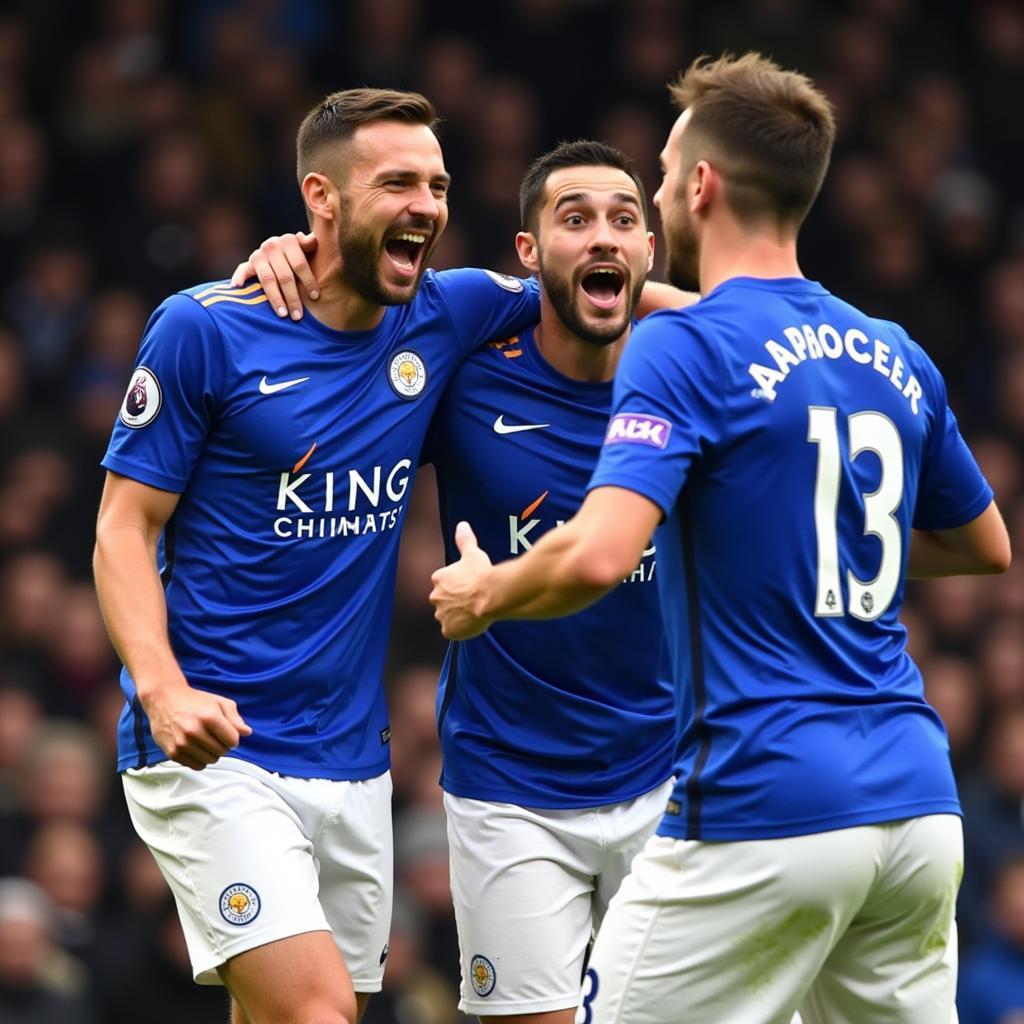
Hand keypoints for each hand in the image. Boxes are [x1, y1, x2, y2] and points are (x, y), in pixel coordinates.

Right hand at [141, 680, 252, 770]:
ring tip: (205, 741)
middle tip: (215, 736)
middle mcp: (194, 731)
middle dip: (223, 745)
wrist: (163, 698)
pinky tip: (196, 748)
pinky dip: (200, 760)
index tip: (227, 732)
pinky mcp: (173, 752)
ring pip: (210, 760)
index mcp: (209, 717)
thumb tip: (247, 732)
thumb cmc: (193, 700)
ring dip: (212, 753)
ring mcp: (182, 743)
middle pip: (222, 751)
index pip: (233, 741)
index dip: (233, 737)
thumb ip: (235, 717)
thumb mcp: (219, 702)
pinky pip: (196, 766)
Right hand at [231, 231, 319, 319]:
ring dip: (275, 299)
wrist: (282, 253)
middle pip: (284, 276)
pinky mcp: (249, 263)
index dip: (308, 281)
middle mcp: (272, 246)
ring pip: (268, 280)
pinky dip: (239, 278)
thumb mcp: (308, 249)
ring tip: (282, 315)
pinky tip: (237, 287)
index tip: (315, 297)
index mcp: (289, 241)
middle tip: (298, 316)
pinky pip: (242, 271)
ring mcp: (259, 255)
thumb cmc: (301, 256)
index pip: (299, 264)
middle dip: (293, 298)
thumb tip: (312, 240)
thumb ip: (311, 246)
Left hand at [430, 522, 493, 639]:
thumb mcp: (473, 553)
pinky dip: (460, 629)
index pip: (444, 583)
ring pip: (447, 616)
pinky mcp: (448, 630)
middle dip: (455, 601)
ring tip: (474, 611)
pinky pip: (452, 631)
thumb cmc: (481, 573)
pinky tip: (472, 623)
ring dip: (457, 615)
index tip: (470, 585)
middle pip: (443, 601)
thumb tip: (462, 525)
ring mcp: (441, 615)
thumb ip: (465, 540)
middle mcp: (435, 597)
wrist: (490, 595)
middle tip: (472, 600)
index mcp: (438, 579)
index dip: (458, 585)